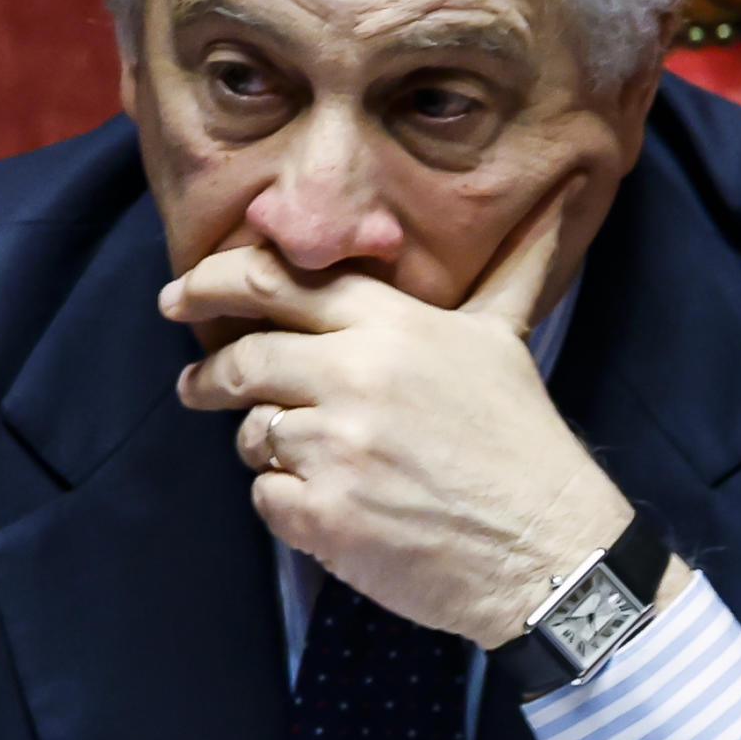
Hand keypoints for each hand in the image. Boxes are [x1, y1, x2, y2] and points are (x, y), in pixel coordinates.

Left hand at [167, 182, 640, 646]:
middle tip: (197, 384)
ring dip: (268, 443)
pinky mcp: (322, 516)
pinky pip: (265, 497)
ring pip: (253, 433)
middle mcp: (358, 377)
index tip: (179, 294)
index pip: (279, 283)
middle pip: (245, 359)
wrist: (543, 544)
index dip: (215, 282)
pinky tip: (336, 503)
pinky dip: (288, 501)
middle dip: (209, 375)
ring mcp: (336, 449)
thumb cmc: (521, 437)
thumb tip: (561, 196)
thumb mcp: (505, 339)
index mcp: (395, 326)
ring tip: (311, 456)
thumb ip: (511, 268)